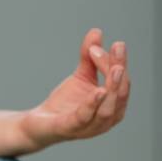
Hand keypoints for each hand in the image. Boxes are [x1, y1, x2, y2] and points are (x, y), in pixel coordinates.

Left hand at [19, 28, 130, 150]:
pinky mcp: (70, 129)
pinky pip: (85, 117)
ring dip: (113, 88)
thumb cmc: (65, 103)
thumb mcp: (80, 76)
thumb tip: (96, 31)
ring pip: (108, 109)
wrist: (39, 123)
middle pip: (119, 94)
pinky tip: (98, 91)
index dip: (119, 62)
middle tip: (117, 49)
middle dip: (120, 71)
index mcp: (114, 105)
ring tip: (115, 68)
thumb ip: (89, 56)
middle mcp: (107, 118)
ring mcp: (90, 127)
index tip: (115, 43)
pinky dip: (93, 104)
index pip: (122, 82)